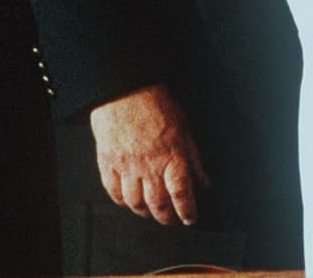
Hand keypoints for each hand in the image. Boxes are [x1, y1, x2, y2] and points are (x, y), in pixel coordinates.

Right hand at [90, 83, 208, 226]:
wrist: (125, 91)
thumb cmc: (157, 105)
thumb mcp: (184, 128)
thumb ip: (194, 158)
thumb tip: (205, 182)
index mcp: (172, 156)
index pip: (181, 193)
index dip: (187, 210)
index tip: (190, 218)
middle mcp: (149, 166)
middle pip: (158, 204)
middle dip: (166, 217)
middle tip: (171, 220)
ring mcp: (127, 166)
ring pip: (135, 203)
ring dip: (144, 212)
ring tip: (150, 212)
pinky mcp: (108, 163)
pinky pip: (113, 191)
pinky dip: (121, 201)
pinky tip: (128, 201)